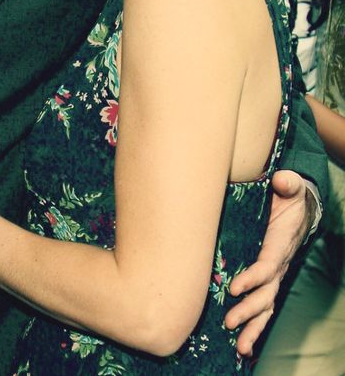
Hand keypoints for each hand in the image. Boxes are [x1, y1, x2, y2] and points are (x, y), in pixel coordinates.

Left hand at [225, 169, 312, 354]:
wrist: (297, 207)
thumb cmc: (288, 196)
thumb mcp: (290, 186)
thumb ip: (288, 183)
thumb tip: (283, 180)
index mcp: (280, 244)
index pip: (267, 265)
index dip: (252, 277)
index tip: (234, 287)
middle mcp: (278, 264)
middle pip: (265, 293)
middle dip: (249, 310)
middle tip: (229, 321)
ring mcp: (274, 274)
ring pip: (265, 306)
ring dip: (252, 325)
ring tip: (239, 345)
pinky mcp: (267, 278)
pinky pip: (263, 305)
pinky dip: (255, 326)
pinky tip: (244, 345)